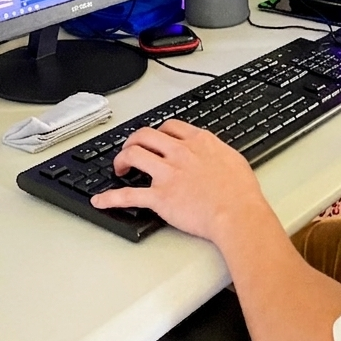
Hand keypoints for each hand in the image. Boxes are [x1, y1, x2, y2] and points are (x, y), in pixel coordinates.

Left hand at [90, 120, 273, 245]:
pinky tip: (100, 200)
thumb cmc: (241, 192)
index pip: (170, 126)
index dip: (157, 132)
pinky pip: (128, 196)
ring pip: (133, 155)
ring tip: (120, 168)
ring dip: (121, 160)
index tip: (154, 139)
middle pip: (145, 135)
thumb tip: (213, 153)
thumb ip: (216, 152)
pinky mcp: (160, 197)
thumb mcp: (233, 159)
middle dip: (133, 140)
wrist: (237, 213)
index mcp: (198, 142)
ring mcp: (167, 174)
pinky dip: (110, 198)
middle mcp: (179, 153)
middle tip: (131, 150)